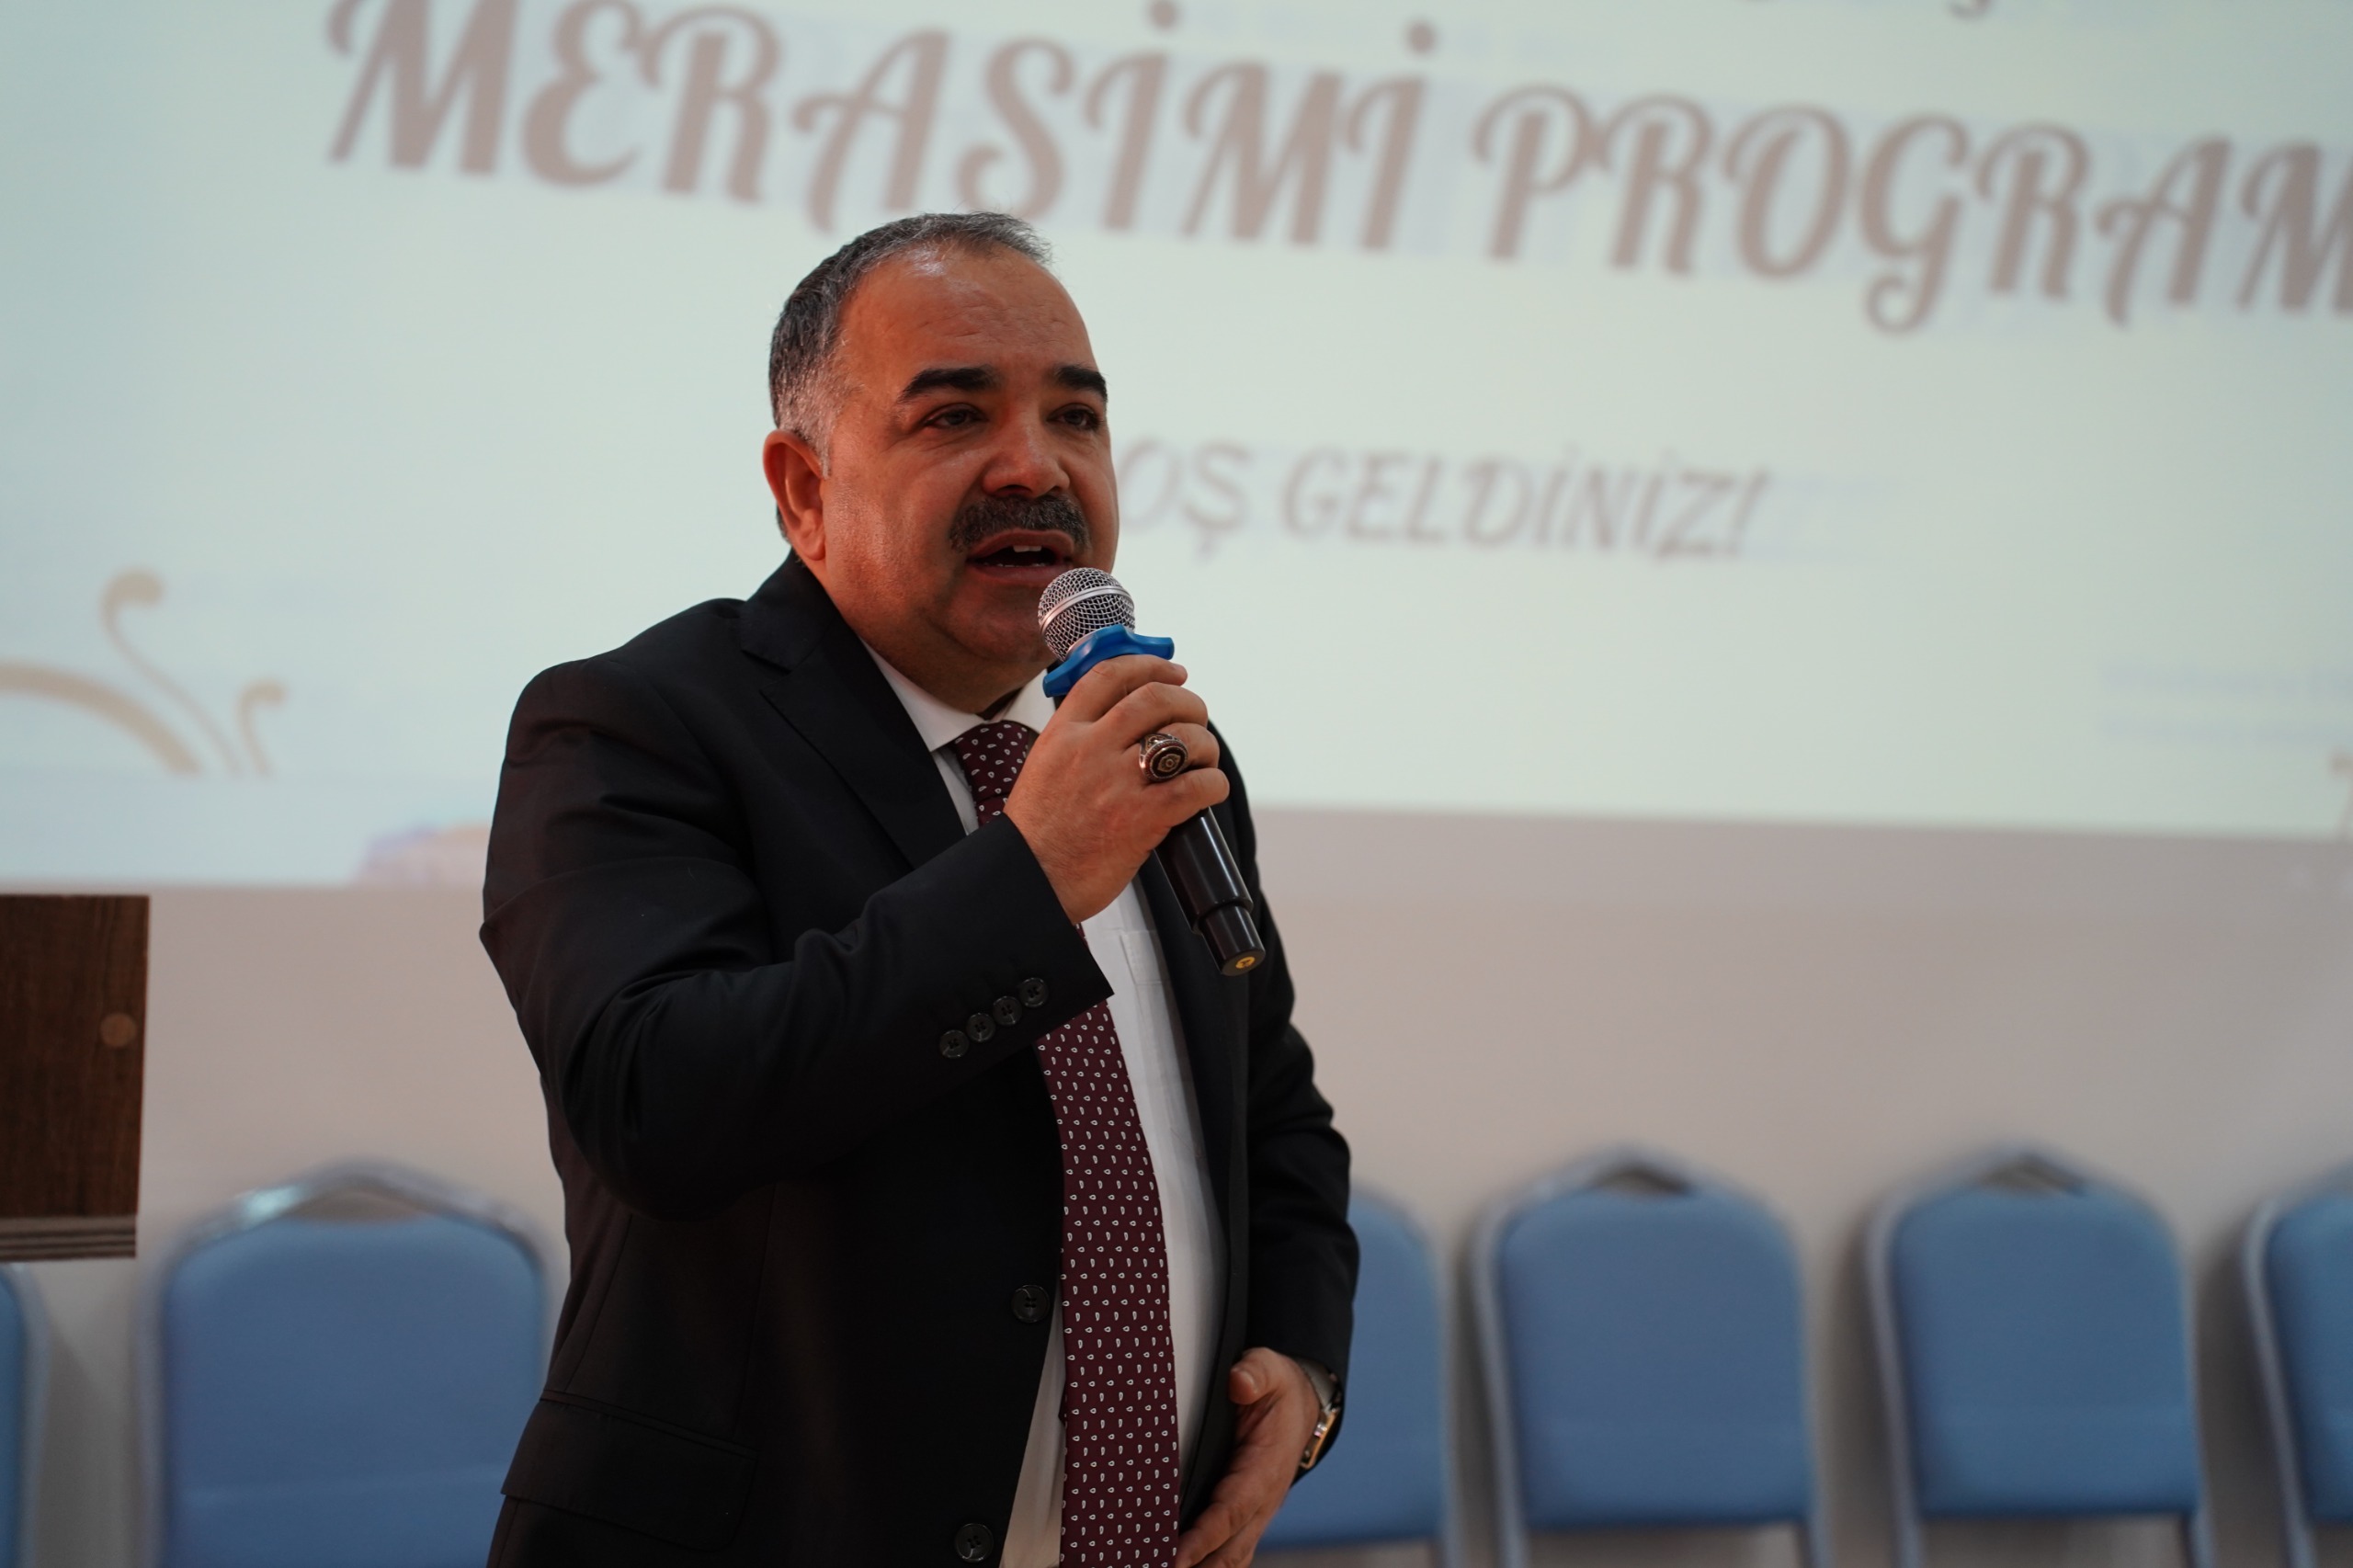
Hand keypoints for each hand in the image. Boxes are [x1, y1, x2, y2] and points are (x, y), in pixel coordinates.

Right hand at [1002, 654, 1226, 922]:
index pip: (1109, 675)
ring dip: (1205, 744)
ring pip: (1182, 737)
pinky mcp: (1141, 818)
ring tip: (1203, 760)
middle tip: (1196, 718)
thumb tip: (1128, 724)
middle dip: (1189, 702)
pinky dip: (1213, 783)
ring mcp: (1116, 783)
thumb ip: (1079, 741)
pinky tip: (1210, 789)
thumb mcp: (1045, 768)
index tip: (1174, 672)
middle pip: (1155, 697)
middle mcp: (1090, 749)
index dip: (1150, 665)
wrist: (1030, 882)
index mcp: (1063, 733)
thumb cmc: (1039, 834)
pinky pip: (1195, 786)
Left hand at [1174, 1348, 1318, 1567]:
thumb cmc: (1278, 1392)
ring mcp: (1254, 1516)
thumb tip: (1238, 1383)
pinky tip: (1174, 1564)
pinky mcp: (1244, 1520)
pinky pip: (1226, 1553)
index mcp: (1266, 1469)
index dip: (1205, 1536)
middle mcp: (1262, 1501)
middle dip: (1196, 1564)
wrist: (1300, 1409)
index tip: (1176, 1555)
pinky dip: (1204, 1565)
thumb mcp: (1271, 1370)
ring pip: (1229, 1558)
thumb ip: (1256, 1373)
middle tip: (1152, 1565)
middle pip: (1229, 1549)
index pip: (1232, 1510)